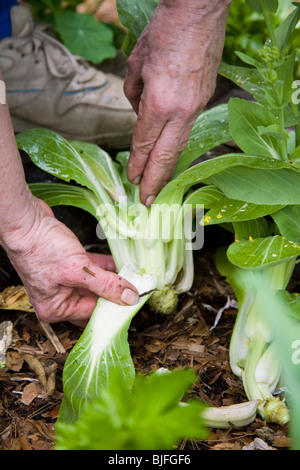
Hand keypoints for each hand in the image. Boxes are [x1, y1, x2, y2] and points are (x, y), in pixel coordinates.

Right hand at [2, 198, 139, 327]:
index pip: (93, 314)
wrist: (25, 220)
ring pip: (94, 285)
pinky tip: (120, 263)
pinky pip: (90, 270)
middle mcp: (58, 298)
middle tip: (137, 291)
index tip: (136, 302)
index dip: (115, 308)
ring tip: (134, 276)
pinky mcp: (67, 264)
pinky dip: (104, 267)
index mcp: (56, 308)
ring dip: (112, 280)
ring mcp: (62, 281)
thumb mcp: (79, 270)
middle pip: (94, 302)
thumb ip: (106, 285)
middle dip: (115, 295)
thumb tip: (130, 298)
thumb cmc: (41, 247)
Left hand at [124, 0, 230, 205]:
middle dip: (155, 181)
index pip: (144, 143)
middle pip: (166, 156)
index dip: (137, 165)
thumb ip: (133, 94)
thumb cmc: (164, 32)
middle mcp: (181, 111)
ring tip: (160, 185)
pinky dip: (177, 145)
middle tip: (147, 201)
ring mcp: (197, 107)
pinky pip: (187, 129)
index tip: (132, 182)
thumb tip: (138, 111)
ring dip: (168, 168)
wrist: (200, 11)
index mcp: (160, 103)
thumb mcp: (136, 63)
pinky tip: (170, 153)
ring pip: (180, 146)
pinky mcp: (205, 99)